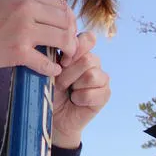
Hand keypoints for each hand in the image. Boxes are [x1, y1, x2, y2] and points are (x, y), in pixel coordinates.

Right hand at [0, 0, 77, 77]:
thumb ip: (31, 2)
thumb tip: (57, 8)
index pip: (62, 5)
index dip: (69, 21)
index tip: (67, 31)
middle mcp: (27, 7)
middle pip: (67, 22)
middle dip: (72, 36)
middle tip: (69, 48)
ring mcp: (23, 30)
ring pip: (63, 39)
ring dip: (69, 52)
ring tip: (64, 58)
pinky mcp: (17, 52)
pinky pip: (46, 63)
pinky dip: (53, 69)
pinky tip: (52, 70)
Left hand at [52, 32, 110, 148]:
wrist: (55, 116)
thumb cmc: (50, 90)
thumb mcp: (50, 70)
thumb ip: (57, 57)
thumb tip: (62, 48)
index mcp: (81, 52)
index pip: (88, 39)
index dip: (76, 49)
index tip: (61, 62)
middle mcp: (94, 62)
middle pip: (88, 60)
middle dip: (69, 74)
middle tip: (60, 84)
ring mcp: (102, 78)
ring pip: (91, 76)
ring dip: (74, 87)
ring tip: (69, 92)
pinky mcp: (105, 94)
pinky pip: (92, 93)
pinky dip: (80, 99)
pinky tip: (76, 101)